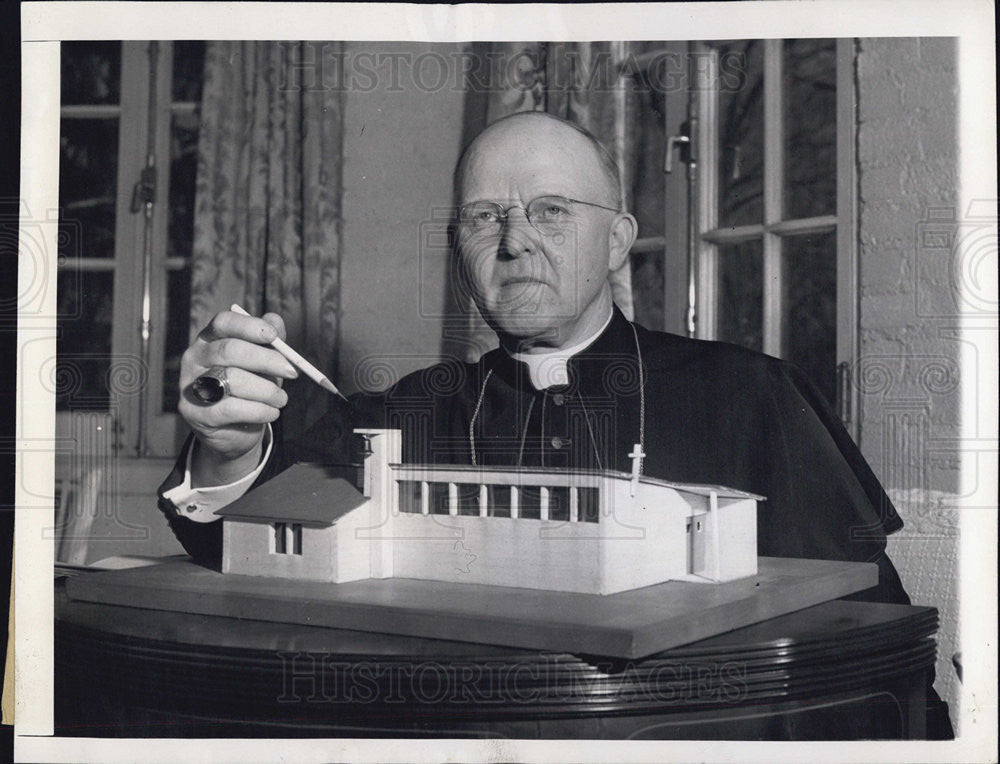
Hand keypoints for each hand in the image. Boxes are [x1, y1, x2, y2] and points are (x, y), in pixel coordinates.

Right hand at [178, 309, 299, 479]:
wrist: (235, 431)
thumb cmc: (251, 389)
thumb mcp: (263, 364)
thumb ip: (269, 342)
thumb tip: (275, 320)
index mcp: (210, 339)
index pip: (223, 322)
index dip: (249, 326)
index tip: (274, 336)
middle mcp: (195, 358)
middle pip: (229, 350)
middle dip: (266, 359)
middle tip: (292, 372)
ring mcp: (191, 386)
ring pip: (232, 379)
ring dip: (267, 390)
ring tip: (281, 399)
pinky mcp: (195, 413)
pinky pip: (231, 408)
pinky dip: (259, 410)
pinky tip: (271, 412)